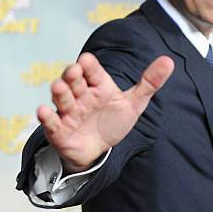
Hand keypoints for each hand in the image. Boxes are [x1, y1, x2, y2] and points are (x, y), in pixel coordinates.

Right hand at [37, 52, 173, 171]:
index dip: (88, 66)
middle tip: (74, 72)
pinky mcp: (59, 130)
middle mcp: (81, 95)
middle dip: (72, 76)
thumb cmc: (112, 122)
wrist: (98, 150)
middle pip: (74, 81)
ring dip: (59, 92)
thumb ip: (150, 83)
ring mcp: (68, 112)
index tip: (86, 62)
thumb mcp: (134, 104)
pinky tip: (43, 112)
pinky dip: (46, 118)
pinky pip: (51, 123)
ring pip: (61, 98)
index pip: (92, 70)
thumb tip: (169, 61)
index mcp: (98, 86)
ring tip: (59, 88)